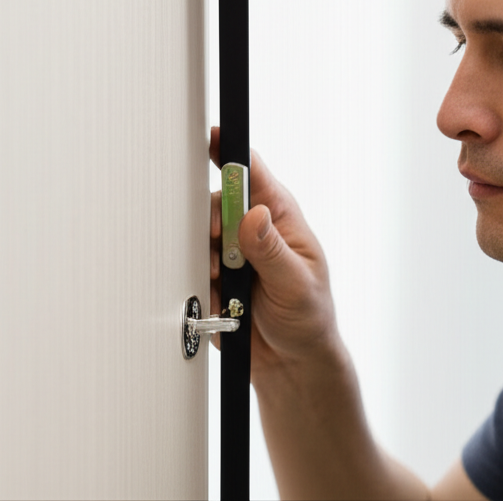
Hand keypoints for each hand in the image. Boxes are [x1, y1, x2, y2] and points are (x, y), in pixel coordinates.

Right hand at [209, 127, 339, 378]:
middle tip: (220, 246)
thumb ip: (272, 251)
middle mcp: (253, 228)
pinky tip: (223, 302)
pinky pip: (194, 268)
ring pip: (200, 236)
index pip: (251, 172)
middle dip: (212, 223)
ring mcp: (232, 252)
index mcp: (279, 216)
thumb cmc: (308, 319)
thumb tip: (254, 214)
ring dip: (207, 259)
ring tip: (228, 284)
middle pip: (215, 202)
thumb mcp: (297, 285)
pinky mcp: (215, 277)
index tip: (210, 138)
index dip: (229, 152)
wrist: (292, 365)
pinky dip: (202, 284)